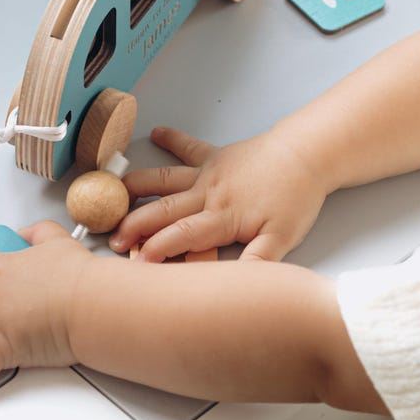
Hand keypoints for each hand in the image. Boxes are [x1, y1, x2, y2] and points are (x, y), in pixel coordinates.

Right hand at [113, 125, 328, 262]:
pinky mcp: (216, 156)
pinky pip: (190, 147)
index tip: (136, 262)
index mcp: (222, 217)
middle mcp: (208, 194)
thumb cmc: (296, 199)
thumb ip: (257, 263)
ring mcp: (209, 173)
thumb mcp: (282, 239)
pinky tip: (156, 132)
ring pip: (166, 180)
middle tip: (111, 237)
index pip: (182, 236)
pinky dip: (173, 139)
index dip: (157, 250)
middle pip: (164, 210)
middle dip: (135, 225)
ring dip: (138, 186)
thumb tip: (235, 286)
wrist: (307, 155)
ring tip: (111, 193)